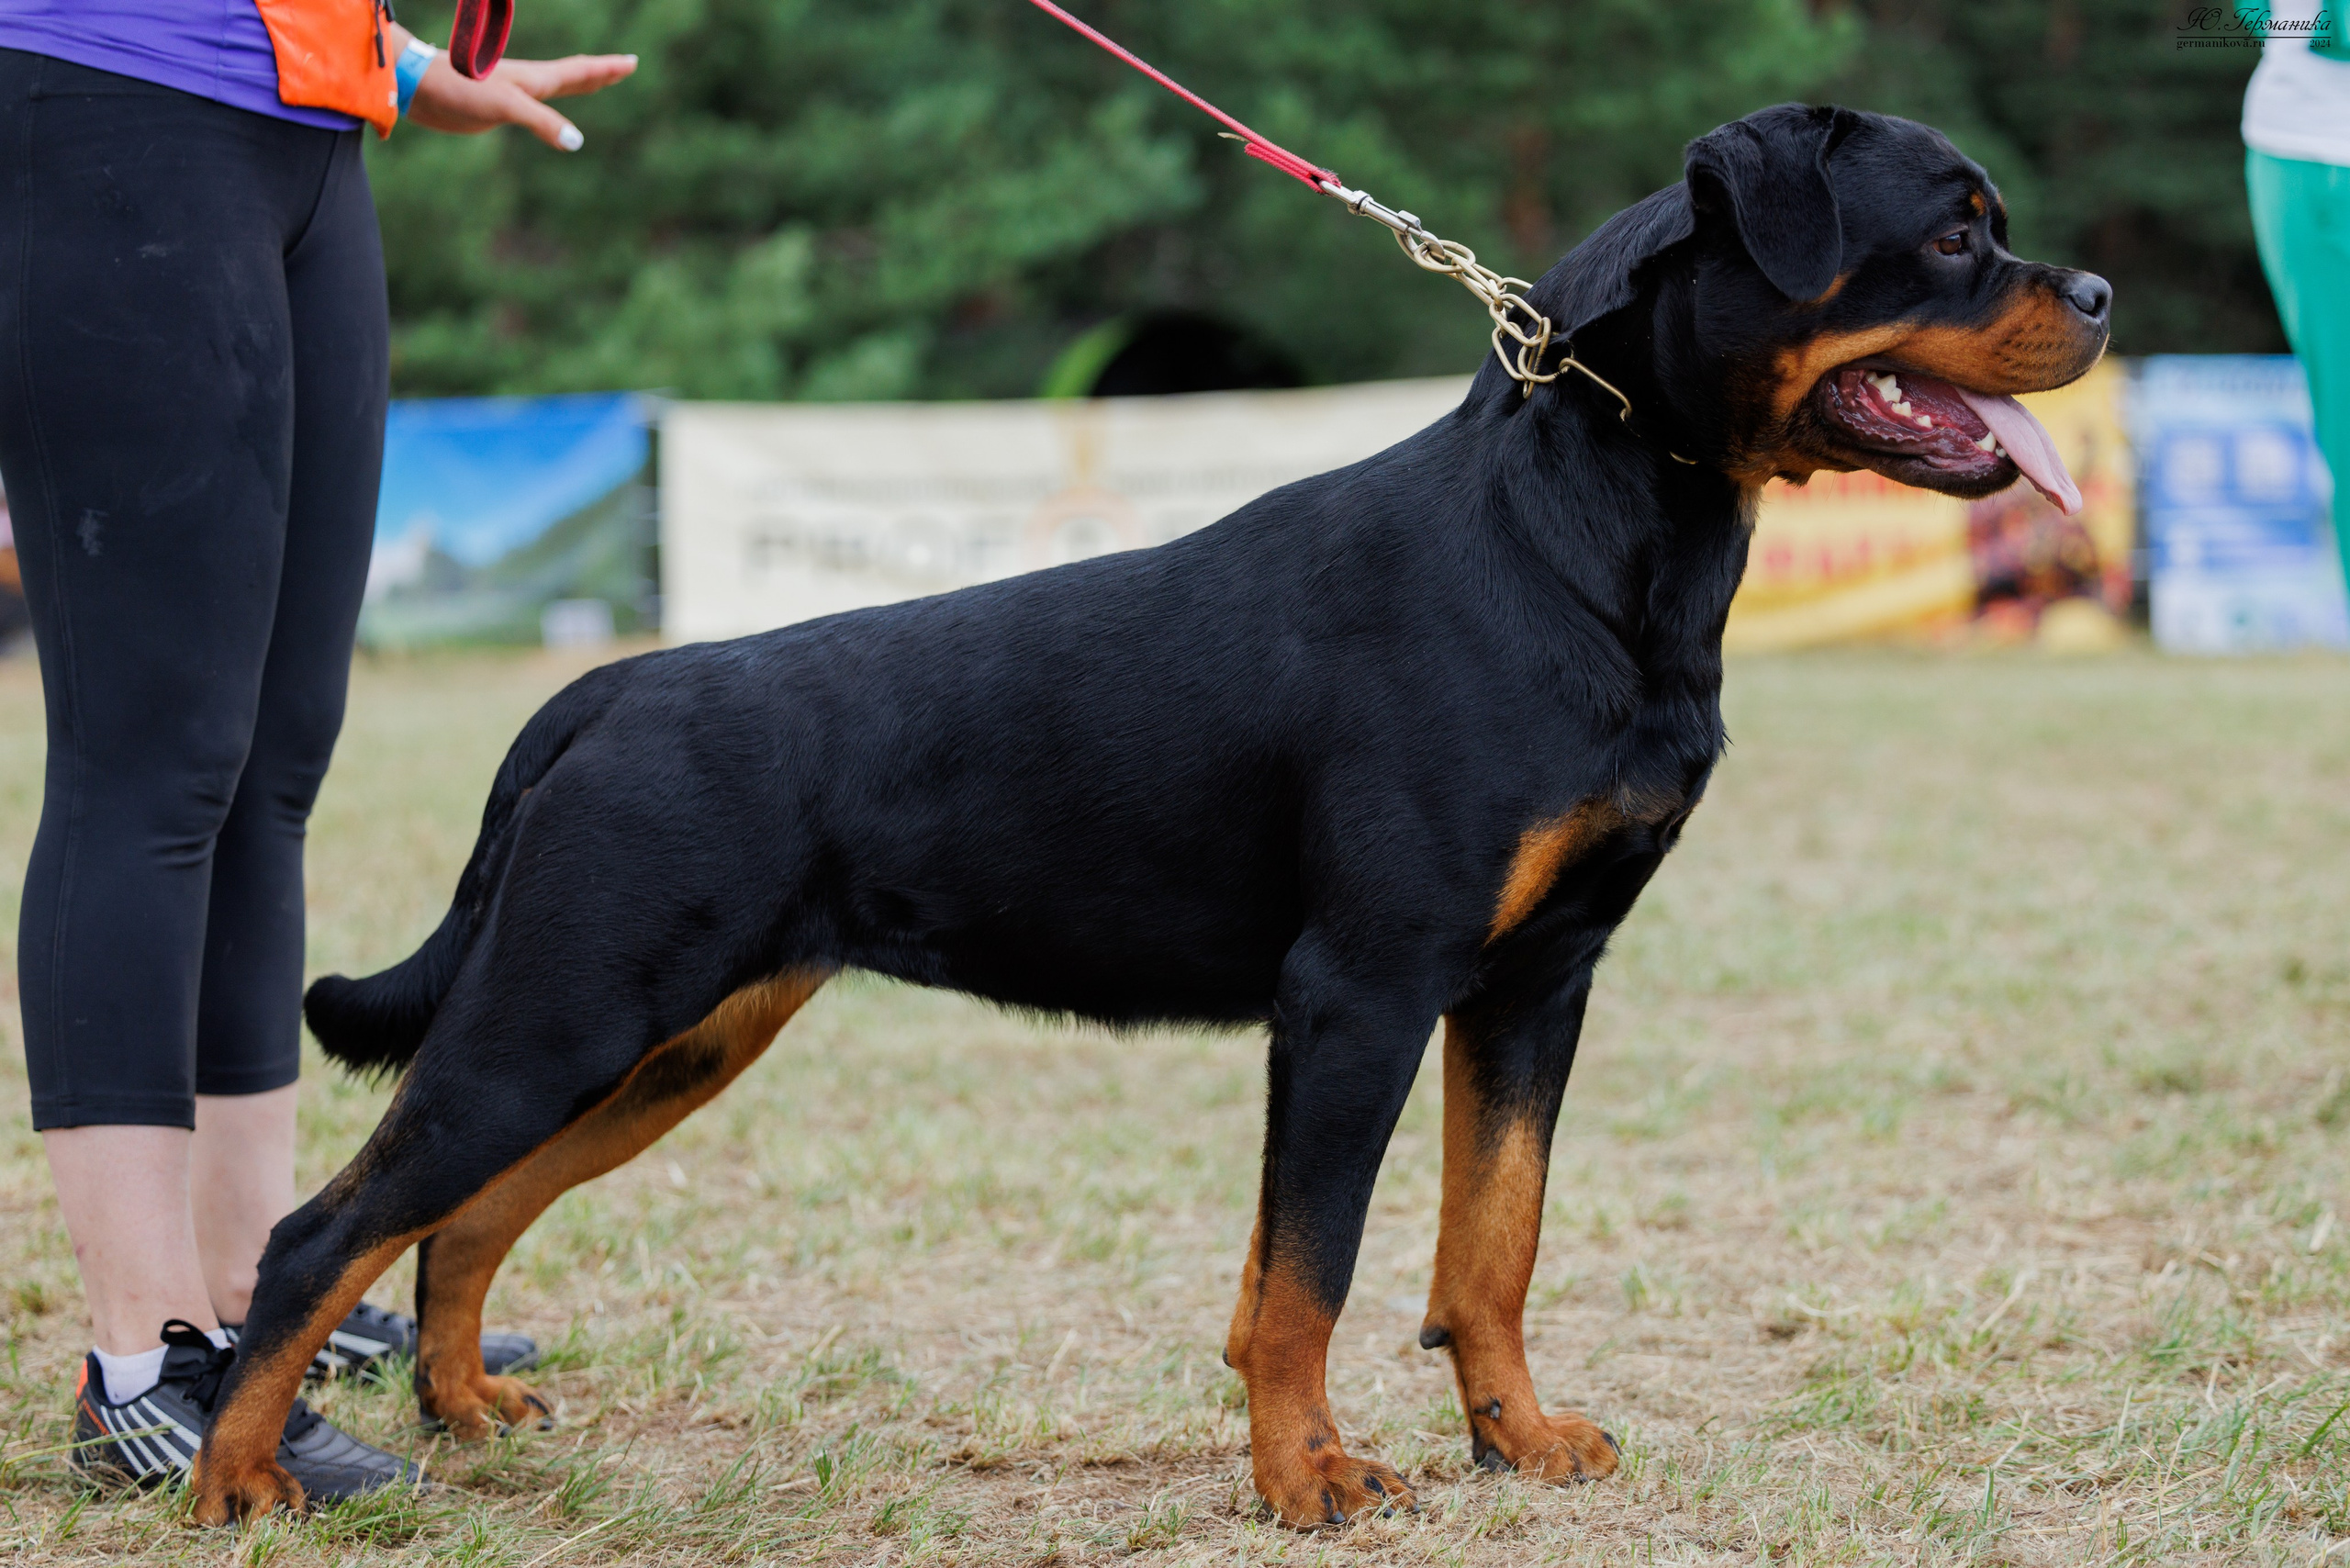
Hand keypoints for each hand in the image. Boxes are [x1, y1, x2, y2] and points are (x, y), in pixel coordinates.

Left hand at [393, 24, 636, 150]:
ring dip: (578, 85)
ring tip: (595, 83)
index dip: (606, 69)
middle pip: (573, 76)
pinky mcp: (497, 108)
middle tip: (624, 67)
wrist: (418, 86)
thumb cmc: (460, 89)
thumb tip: (577, 142)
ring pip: (555, 89)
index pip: (579, 72)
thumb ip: (542, 122)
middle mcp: (528, 83)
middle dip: (600, 74)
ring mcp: (513, 94)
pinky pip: (536, 107)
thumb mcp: (506, 106)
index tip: (631, 62)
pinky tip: (547, 112)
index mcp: (535, 79)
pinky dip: (551, 108)